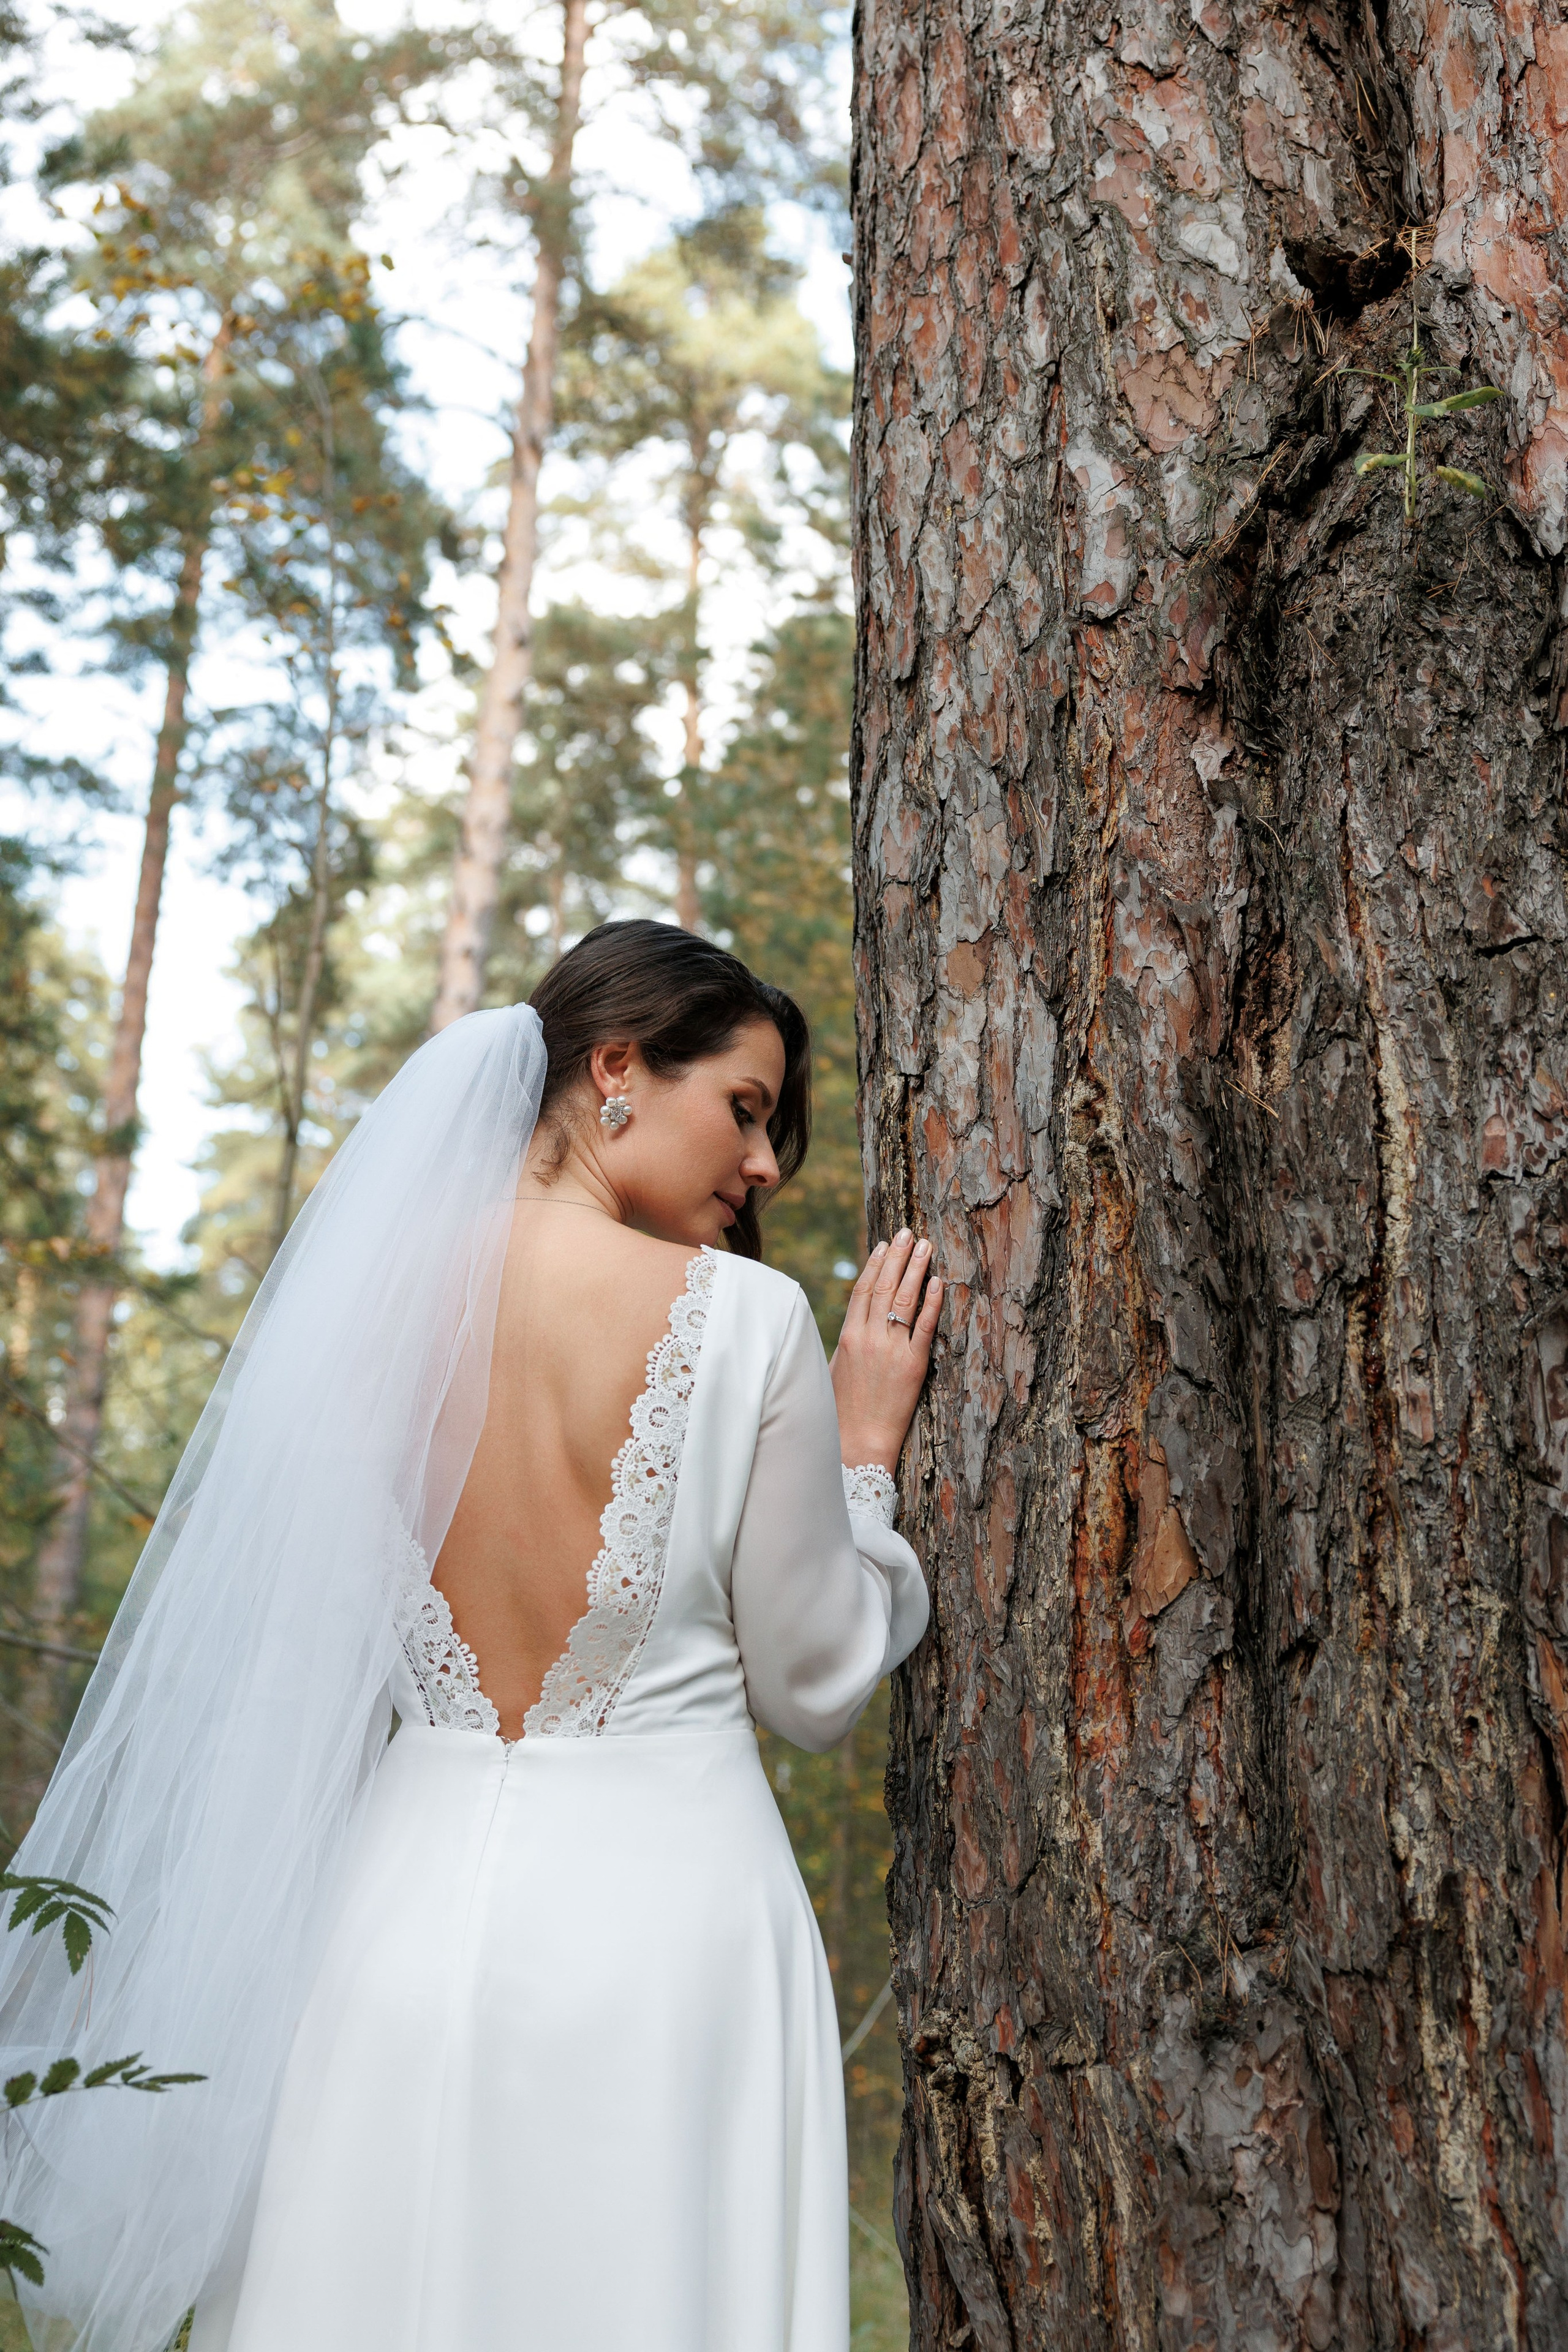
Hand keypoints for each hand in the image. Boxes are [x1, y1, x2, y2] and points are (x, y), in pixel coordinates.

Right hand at [830, 1230, 942, 1472]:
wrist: (857, 1441)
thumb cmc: (841, 1411)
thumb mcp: (835, 1370)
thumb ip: (847, 1342)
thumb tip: (856, 1323)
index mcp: (847, 1336)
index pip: (862, 1290)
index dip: (874, 1264)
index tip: (884, 1245)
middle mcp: (868, 1337)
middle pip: (883, 1286)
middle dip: (897, 1257)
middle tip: (909, 1233)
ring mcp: (891, 1349)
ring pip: (903, 1299)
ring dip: (915, 1269)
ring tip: (925, 1247)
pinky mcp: (913, 1365)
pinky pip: (924, 1326)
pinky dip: (931, 1302)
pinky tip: (938, 1282)